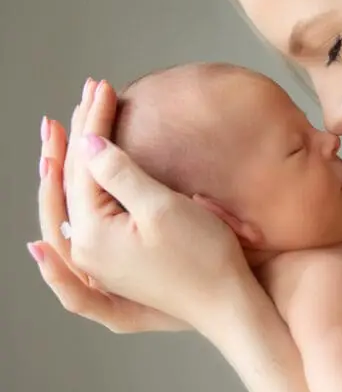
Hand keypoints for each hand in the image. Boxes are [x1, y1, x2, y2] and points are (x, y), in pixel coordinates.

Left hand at [31, 79, 253, 337]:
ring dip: (66, 165)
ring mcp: (99, 262)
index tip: (105, 87)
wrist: (229, 303)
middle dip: (77, 135)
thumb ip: (120, 173)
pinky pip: (80, 225)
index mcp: (92, 233)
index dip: (95, 121)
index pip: (86, 163)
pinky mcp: (117, 266)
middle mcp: (86, 250)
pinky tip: (63, 205)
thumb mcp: (163, 208)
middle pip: (70, 180)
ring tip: (62, 134)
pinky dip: (71, 202)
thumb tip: (87, 144)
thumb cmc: (205, 258)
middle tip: (83, 96)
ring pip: (70, 201)